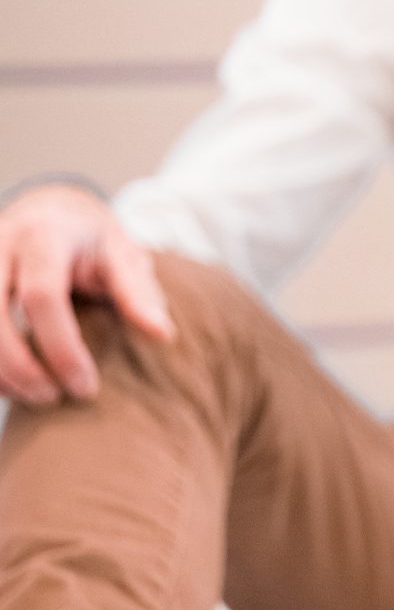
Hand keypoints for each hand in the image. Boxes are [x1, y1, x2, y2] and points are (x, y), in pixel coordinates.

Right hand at [0, 182, 172, 404]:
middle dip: (20, 366)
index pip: (42, 296)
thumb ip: (139, 294)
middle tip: (53, 398)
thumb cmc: (94, 243)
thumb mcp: (123, 256)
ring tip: (34, 396)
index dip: (61, 348)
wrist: (50, 211)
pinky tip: (11, 385)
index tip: (86, 387)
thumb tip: (162, 335)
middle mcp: (0, 245)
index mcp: (45, 236)